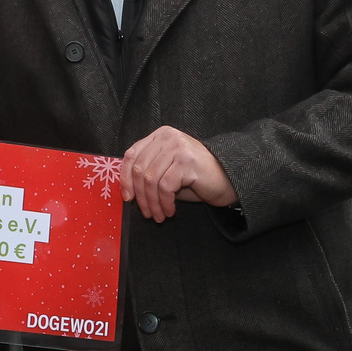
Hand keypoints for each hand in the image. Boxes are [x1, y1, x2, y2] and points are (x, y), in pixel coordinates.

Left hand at [120, 126, 236, 221]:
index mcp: (159, 136)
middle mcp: (167, 137)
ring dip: (152, 202)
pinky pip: (165, 187)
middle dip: (140, 196)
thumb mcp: (167, 170)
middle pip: (139, 169)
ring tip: (158, 215)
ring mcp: (177, 147)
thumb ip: (148, 172)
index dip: (125, 178)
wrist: (226, 179)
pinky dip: (165, 202)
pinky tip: (170, 210)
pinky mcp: (186, 161)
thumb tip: (127, 190)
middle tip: (146, 212)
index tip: (127, 197)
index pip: (131, 154)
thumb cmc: (194, 178)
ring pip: (151, 179)